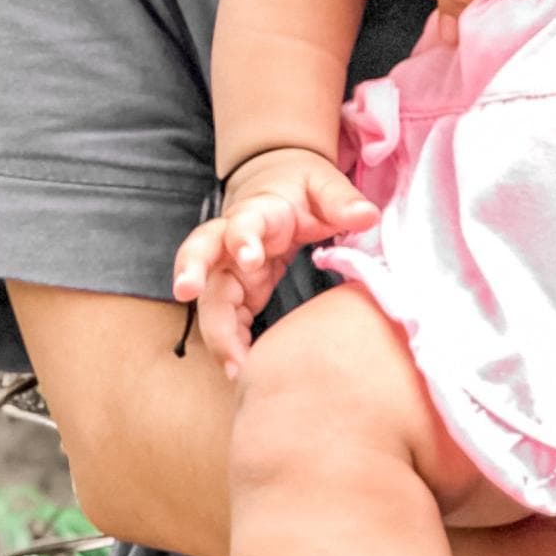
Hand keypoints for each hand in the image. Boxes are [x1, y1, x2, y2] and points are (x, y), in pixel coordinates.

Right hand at [171, 148, 376, 379]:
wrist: (280, 188)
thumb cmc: (302, 188)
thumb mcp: (324, 185)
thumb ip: (342, 201)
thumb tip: (368, 217)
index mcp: (260, 211)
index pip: (244, 221)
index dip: (243, 238)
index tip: (250, 258)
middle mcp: (233, 239)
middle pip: (200, 251)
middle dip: (192, 270)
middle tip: (187, 292)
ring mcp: (230, 267)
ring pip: (209, 295)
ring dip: (214, 330)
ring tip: (233, 367)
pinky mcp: (236, 290)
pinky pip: (225, 319)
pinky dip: (229, 344)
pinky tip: (242, 370)